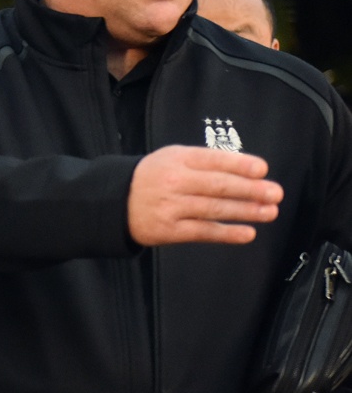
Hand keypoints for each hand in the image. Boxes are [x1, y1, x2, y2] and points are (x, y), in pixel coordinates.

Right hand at [127, 145, 280, 245]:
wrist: (116, 202)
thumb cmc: (153, 178)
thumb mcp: (173, 158)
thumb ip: (205, 162)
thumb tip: (246, 171)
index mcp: (177, 160)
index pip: (213, 160)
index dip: (239, 165)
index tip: (262, 169)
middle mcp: (174, 182)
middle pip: (219, 186)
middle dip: (251, 190)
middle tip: (275, 193)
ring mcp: (172, 207)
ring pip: (215, 209)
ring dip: (246, 211)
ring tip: (269, 212)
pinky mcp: (170, 230)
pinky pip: (204, 232)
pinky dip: (228, 233)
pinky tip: (247, 233)